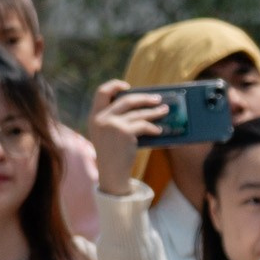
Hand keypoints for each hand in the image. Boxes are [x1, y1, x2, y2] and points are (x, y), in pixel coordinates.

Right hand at [88, 80, 169, 194]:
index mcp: (94, 116)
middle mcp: (101, 118)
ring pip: (139, 113)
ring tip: (165, 111)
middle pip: (126, 100)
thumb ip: (114, 118)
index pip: (101, 92)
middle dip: (144, 99)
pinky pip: (144, 125)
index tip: (127, 86)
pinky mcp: (125, 132)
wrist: (111, 174)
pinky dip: (153, 128)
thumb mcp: (106, 133)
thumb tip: (139, 104)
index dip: (114, 85)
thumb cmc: (112, 154)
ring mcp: (113, 124)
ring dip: (154, 112)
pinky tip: (159, 130)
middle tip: (157, 99)